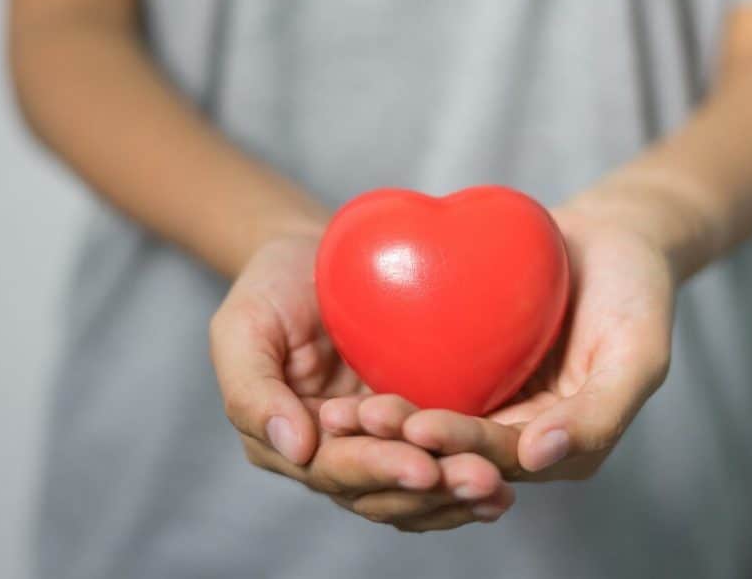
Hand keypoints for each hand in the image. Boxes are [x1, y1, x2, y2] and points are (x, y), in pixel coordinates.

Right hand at [209, 234, 514, 528]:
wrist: (315, 256)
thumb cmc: (271, 286)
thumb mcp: (243, 327)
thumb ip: (252, 390)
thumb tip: (296, 448)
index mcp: (291, 440)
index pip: (335, 470)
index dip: (379, 469)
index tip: (423, 466)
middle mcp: (335, 453)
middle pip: (383, 489)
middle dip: (432, 491)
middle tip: (483, 480)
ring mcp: (378, 441)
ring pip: (416, 489)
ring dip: (457, 495)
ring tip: (499, 489)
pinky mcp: (414, 422)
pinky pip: (441, 459)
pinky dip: (470, 475)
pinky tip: (507, 480)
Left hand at [321, 202, 673, 481]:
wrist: (612, 238)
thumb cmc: (636, 293)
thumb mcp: (638, 353)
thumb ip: (601, 413)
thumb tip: (539, 459)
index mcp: (560, 446)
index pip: (500, 457)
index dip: (458, 446)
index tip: (416, 427)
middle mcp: (519, 432)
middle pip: (455, 446)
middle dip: (407, 440)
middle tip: (359, 419)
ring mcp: (491, 401)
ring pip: (431, 421)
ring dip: (387, 423)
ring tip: (342, 409)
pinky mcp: (468, 368)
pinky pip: (424, 380)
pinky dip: (390, 382)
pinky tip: (348, 372)